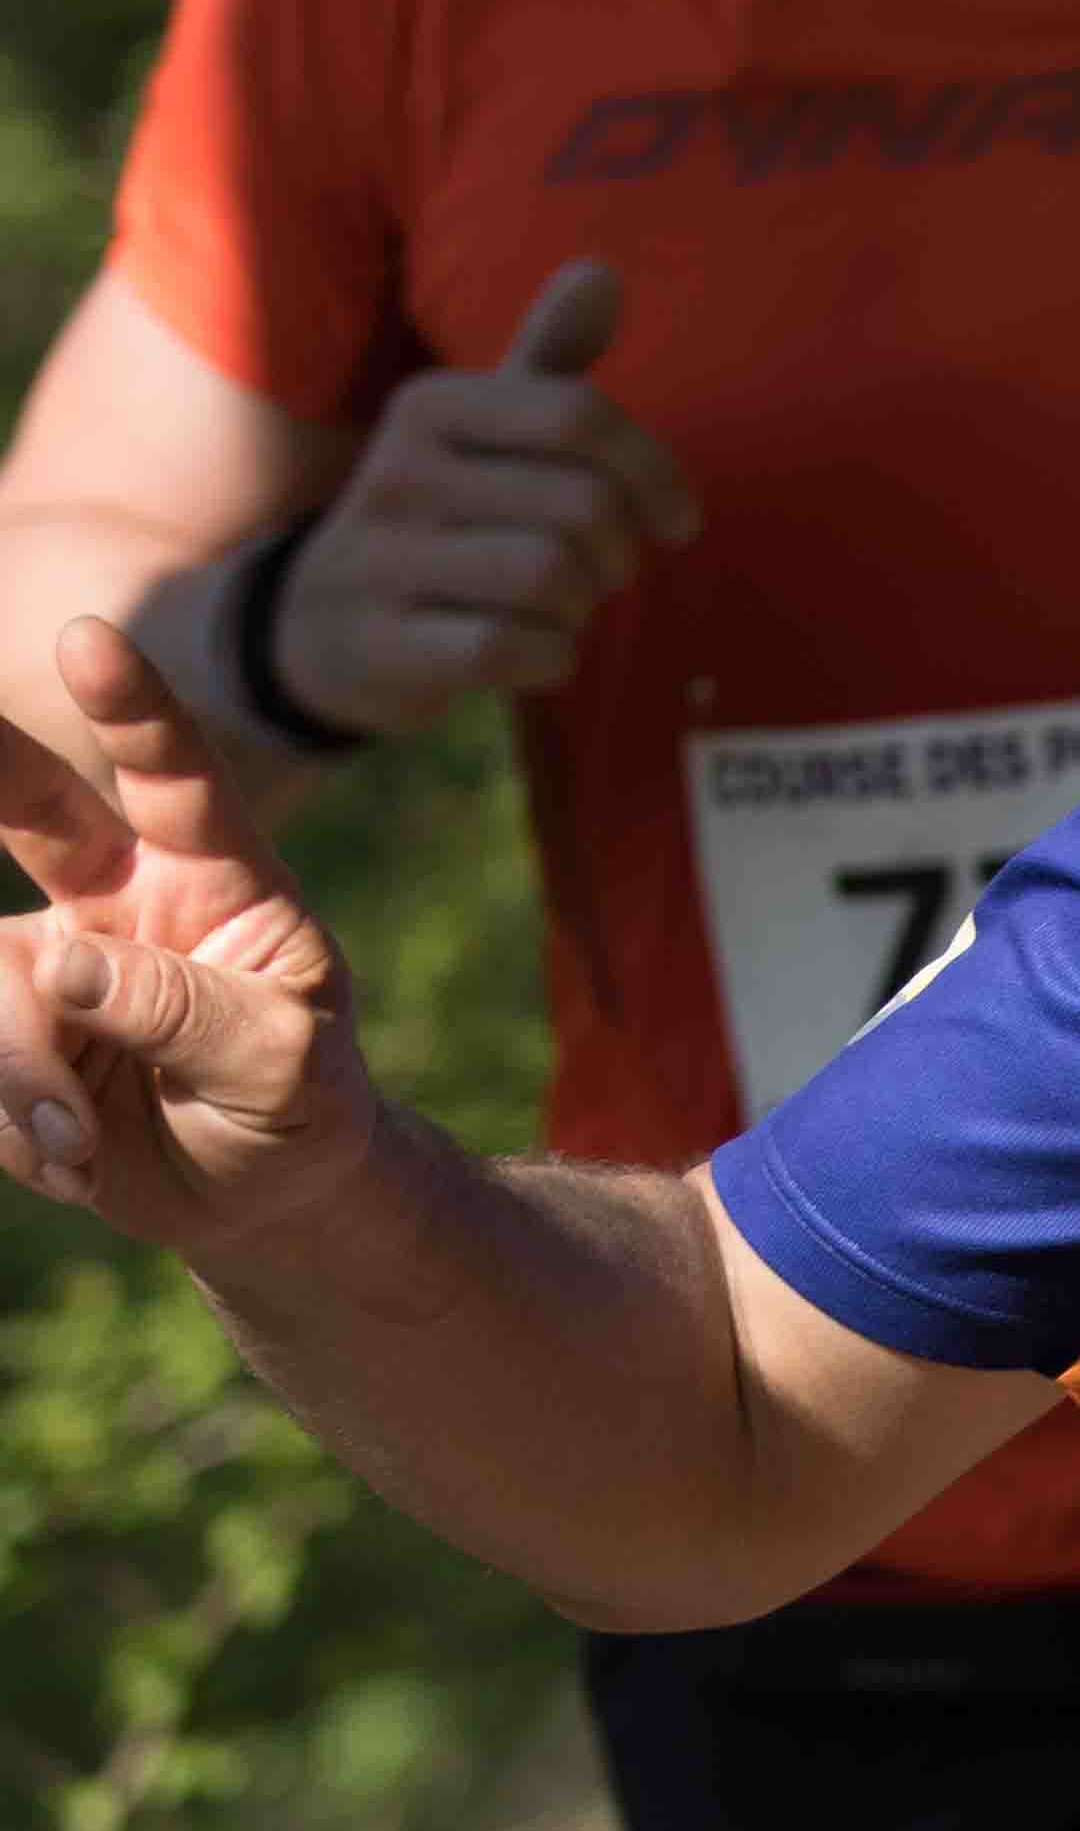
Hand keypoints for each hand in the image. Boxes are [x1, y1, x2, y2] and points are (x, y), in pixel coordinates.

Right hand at [0, 620, 380, 1254]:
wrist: (258, 1194)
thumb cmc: (298, 1106)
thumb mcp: (281, 1067)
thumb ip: (188, 1011)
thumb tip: (57, 960)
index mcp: (219, 879)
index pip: (179, 774)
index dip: (132, 706)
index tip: (90, 637)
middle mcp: (122, 897)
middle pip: (34, 807)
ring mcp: (50, 958)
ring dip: (22, 1076)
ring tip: (82, 1145)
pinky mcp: (2, 1023)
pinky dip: (8, 1124)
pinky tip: (69, 1160)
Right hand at [271, 262, 697, 734]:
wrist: (318, 625)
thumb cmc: (442, 514)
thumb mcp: (484, 432)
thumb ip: (548, 359)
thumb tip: (602, 269)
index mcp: (431, 406)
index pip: (581, 417)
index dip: (656, 473)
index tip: (676, 520)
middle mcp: (395, 471)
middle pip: (584, 505)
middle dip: (620, 552)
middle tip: (598, 570)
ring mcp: (379, 559)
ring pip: (551, 576)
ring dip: (583, 605)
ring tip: (556, 605)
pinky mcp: (382, 645)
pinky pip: (513, 647)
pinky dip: (551, 657)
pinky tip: (532, 650)